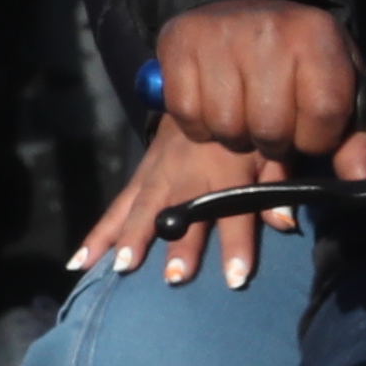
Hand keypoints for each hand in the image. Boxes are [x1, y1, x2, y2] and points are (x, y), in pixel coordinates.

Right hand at [76, 109, 344, 289]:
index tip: (235, 279)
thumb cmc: (244, 127)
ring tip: (118, 269)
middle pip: (181, 211)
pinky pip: (115, 207)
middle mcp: (188, 174)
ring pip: (140, 209)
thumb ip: (278, 181)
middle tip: (173, 278)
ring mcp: (157, 175)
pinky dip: (98, 234)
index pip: (236, 210)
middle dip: (177, 244)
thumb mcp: (271, 147)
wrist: (204, 86)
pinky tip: (79, 262)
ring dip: (130, 239)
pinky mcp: (138, 177)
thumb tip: (285, 222)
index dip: (237, 245)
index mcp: (227, 169)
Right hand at [153, 0, 364, 165]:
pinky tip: (211, 106)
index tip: (308, 131)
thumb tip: (358, 176)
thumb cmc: (296, 56)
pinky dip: (198, 125)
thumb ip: (353, 136)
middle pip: (270, 127)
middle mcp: (269, 30)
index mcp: (315, 36)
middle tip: (270, 124)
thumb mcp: (336, 85)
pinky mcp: (180, 42)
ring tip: (242, 115)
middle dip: (272, 141)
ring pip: (227, 126)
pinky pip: (187, 114)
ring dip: (234, 135)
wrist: (242, 6)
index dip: (316, 138)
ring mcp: (220, 34)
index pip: (323, 113)